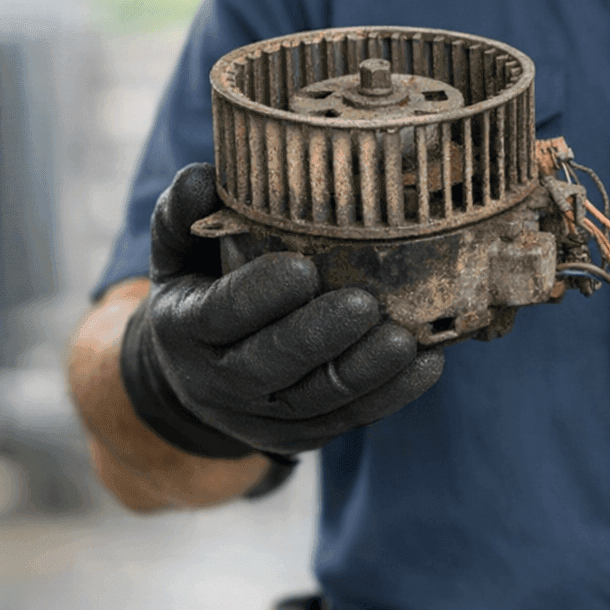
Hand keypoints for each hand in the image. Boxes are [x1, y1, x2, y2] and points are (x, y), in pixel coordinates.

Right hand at [119, 163, 443, 458]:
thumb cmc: (205, 288)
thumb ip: (185, 214)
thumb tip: (205, 175)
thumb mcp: (182, 252)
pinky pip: (351, 418)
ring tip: (406, 339)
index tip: (303, 268)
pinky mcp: (303, 435)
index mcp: (184, 328)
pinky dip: (392, 394)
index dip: (259, 295)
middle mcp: (217, 382)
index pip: (220, 315)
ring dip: (366, 371)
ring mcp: (262, 416)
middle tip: (365, 304)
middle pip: (269, 365)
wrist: (201, 371)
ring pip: (317, 399)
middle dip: (319, 337)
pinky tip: (427, 363)